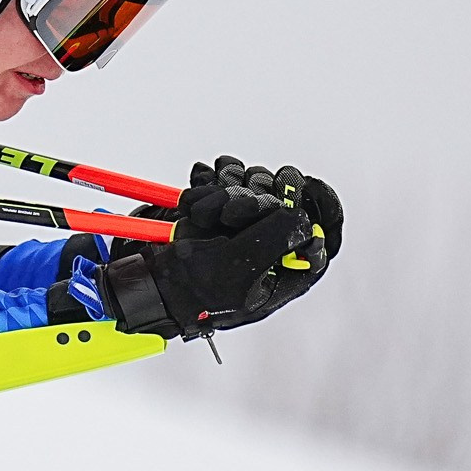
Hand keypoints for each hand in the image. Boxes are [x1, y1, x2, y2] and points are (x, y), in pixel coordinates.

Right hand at [107, 158, 341, 337]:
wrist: (148, 281)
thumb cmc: (189, 293)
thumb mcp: (237, 271)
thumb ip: (275, 239)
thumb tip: (300, 215)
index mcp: (286, 270)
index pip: (322, 234)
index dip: (320, 206)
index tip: (304, 188)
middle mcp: (270, 244)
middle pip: (289, 199)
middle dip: (258, 197)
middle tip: (231, 213)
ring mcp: (246, 223)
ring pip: (259, 183)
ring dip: (229, 190)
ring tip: (206, 216)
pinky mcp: (222, 206)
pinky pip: (230, 177)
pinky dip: (212, 183)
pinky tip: (198, 203)